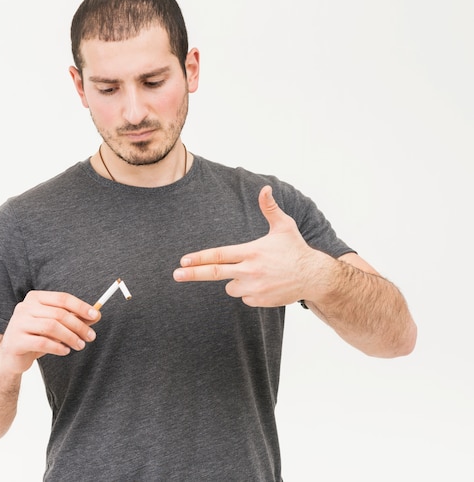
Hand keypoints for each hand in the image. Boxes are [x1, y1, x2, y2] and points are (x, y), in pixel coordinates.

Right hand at [0, 291, 100, 374]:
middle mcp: (25, 307)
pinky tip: (65, 351)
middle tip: (90, 336)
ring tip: (80, 345)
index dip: (81, 306)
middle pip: (58, 313)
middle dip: (78, 325)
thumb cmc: (36, 336)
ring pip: (51, 327)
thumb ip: (74, 318)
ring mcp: (18, 323)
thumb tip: (96, 315)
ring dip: (70, 337)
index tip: (96, 315)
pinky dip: (58, 347)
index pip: (62, 298)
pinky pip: (42, 342)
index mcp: (35, 298)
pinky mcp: (15, 341)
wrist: (10, 356)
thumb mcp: (56, 325)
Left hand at [173, 185, 320, 306]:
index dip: (200, 257)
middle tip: (176, 274)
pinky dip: (249, 291)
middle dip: (193, 274)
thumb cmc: (296, 249)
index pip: (219, 254)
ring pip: (231, 286)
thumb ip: (270, 208)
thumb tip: (265, 188)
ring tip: (257, 272)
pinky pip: (244, 297)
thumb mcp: (284, 226)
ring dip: (236, 280)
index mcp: (251, 252)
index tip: (184, 260)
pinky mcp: (260, 301)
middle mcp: (250, 271)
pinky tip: (264, 283)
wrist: (314, 277)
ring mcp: (254, 288)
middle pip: (215, 273)